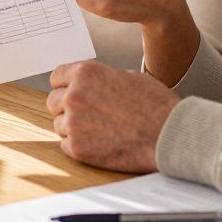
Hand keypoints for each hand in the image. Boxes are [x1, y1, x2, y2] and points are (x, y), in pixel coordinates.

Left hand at [46, 61, 179, 172]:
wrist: (168, 134)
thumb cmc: (155, 105)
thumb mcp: (127, 77)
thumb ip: (100, 79)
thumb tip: (88, 85)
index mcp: (86, 73)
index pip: (56, 76)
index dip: (64, 85)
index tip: (69, 91)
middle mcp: (74, 96)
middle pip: (53, 101)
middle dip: (66, 107)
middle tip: (87, 114)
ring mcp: (74, 123)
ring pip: (59, 124)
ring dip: (74, 127)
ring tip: (99, 130)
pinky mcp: (78, 148)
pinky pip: (66, 145)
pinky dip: (79, 145)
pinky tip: (100, 143)